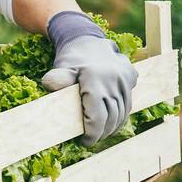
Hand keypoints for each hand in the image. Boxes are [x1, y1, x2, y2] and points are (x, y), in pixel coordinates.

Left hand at [40, 11, 137, 145]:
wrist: (86, 38)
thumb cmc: (70, 58)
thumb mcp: (60, 68)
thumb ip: (57, 78)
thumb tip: (50, 85)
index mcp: (95, 80)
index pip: (97, 115)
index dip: (92, 132)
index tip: (85, 142)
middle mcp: (114, 80)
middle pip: (111, 116)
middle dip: (102, 132)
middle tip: (91, 140)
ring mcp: (125, 79)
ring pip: (123, 111)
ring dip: (113, 126)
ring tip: (101, 134)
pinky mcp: (131, 77)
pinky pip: (129, 102)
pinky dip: (121, 115)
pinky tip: (112, 123)